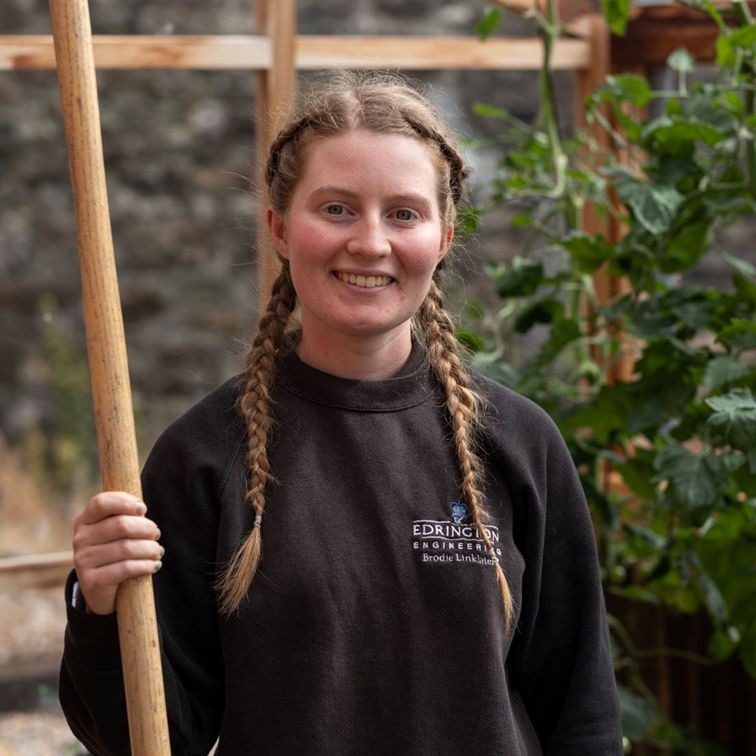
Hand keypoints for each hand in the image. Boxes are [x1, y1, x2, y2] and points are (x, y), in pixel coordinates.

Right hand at [72, 492, 162, 615]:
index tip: (143, 509)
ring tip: (157, 551)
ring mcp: (83, 561)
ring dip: (150, 549)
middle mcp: (80, 539)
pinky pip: (126, 568)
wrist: (101, 588)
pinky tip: (153, 565)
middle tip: (156, 535)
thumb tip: (141, 509)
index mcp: (85, 520)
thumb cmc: (116, 550)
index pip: (101, 503)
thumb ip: (125, 515)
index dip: (125, 502)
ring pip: (127, 548)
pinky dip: (145, 565)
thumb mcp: (115, 531)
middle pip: (121, 525)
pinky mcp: (92, 581)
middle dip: (146, 528)